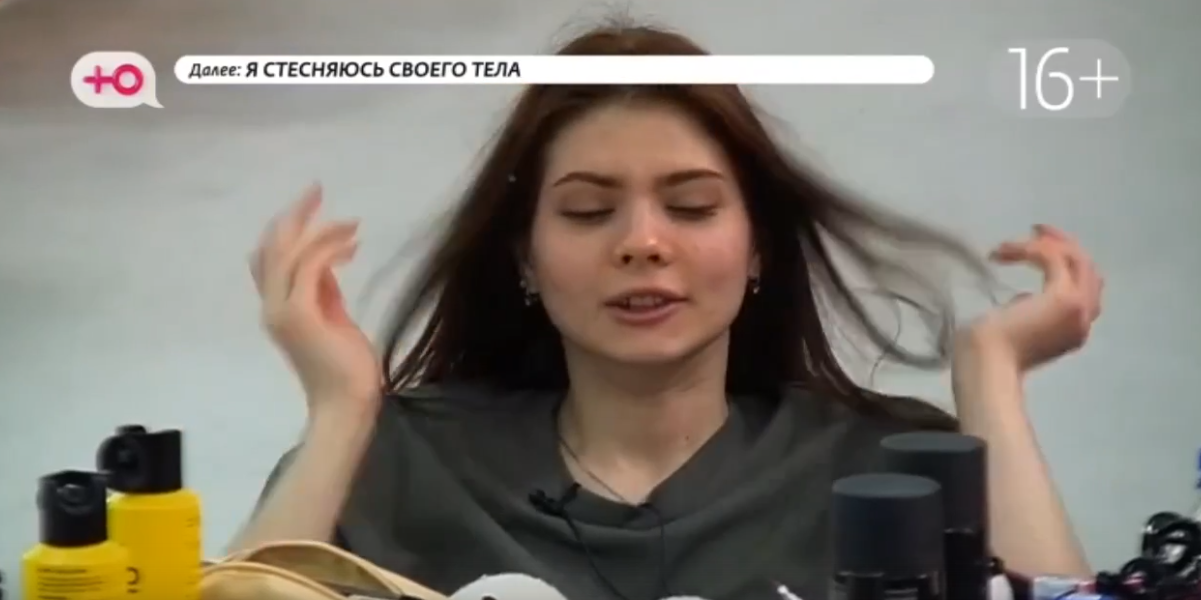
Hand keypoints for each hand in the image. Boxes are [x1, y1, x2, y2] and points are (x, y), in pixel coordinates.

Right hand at [250, 183, 381, 413]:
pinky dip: (330, 249)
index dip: (285, 226)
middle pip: (271, 246)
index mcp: (277, 308)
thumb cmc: (344, 369)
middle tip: (318, 190)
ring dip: (321, 230)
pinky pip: (310, 267)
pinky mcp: (301, 314)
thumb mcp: (334, 319)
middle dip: (294, 214)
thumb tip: (328, 263)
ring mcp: (282, 311)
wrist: (346, 405)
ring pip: (288, 252)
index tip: (312, 205)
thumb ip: (325, 291)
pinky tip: (352, 246)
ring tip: (351, 223)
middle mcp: (271, 307)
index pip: (268, 257)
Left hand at [961, 224, 1103, 371]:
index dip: (1067, 263)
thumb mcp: (1016, 329)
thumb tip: (1025, 298)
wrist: (986, 364)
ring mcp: (1078, 309)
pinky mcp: (1063, 298)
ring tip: (1014, 242)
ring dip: (1048, 244)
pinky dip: (1031, 248)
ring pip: (1078, 260)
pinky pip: (1054, 258)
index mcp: (1074, 329)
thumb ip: (1029, 313)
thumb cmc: (988, 352)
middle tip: (1037, 230)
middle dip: (1065, 245)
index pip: (1086, 286)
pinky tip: (1004, 252)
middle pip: (1089, 269)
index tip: (1039, 248)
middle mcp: (1084, 319)